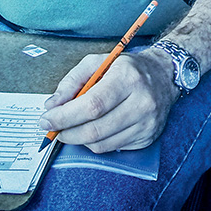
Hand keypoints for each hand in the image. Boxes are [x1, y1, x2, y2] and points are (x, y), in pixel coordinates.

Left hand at [38, 49, 177, 152]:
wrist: (164, 75)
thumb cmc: (128, 69)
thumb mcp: (98, 62)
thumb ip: (71, 81)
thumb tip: (52, 106)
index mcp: (128, 78)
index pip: (92, 106)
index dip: (64, 117)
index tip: (46, 120)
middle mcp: (142, 101)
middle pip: (94, 130)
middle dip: (67, 132)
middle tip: (54, 128)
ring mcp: (147, 122)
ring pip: (101, 144)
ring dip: (80, 139)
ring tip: (75, 127)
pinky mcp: (148, 137)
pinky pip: (112, 148)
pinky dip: (98, 141)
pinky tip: (98, 127)